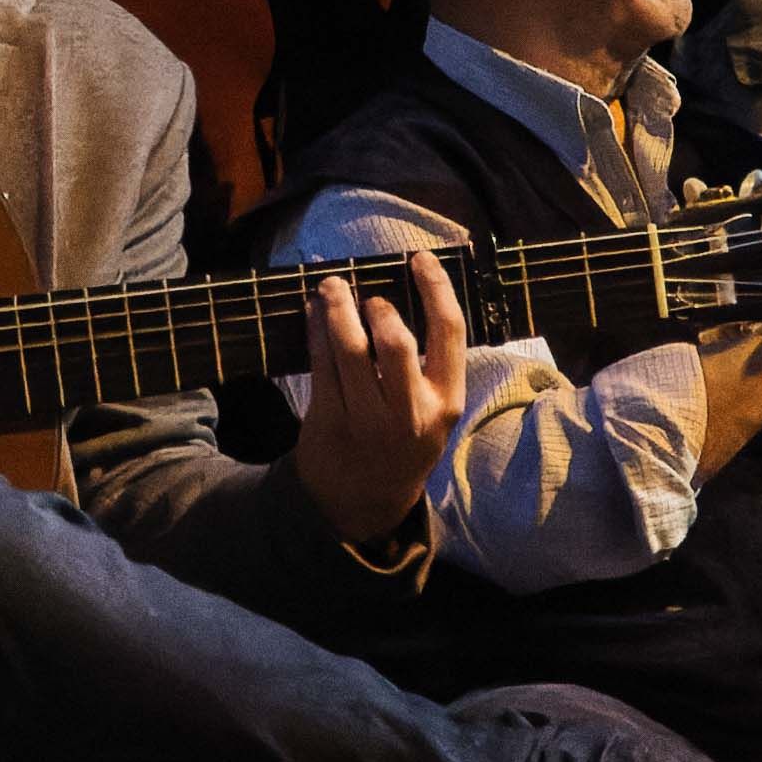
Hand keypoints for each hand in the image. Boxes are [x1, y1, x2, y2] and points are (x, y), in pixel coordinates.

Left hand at [289, 248, 469, 545]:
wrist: (363, 502)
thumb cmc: (402, 444)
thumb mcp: (433, 413)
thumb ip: (428, 365)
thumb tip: (404, 293)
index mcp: (447, 402)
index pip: (450, 331)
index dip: (436, 287)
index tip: (420, 258)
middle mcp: (412, 412)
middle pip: (396, 340)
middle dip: (377, 306)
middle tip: (365, 296)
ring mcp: (368, 420)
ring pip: (350, 349)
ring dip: (337, 308)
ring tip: (330, 288)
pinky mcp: (330, 421)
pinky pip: (320, 364)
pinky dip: (315, 331)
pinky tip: (312, 314)